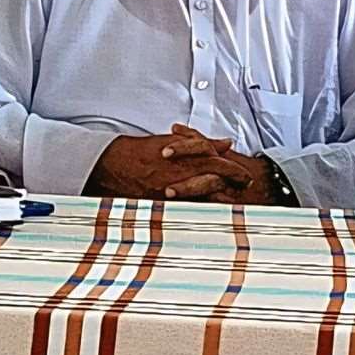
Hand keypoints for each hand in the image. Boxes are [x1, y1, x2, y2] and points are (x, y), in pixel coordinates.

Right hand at [91, 130, 277, 201]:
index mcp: (183, 157)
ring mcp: (171, 192)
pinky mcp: (162, 205)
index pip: (218, 163)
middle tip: (244, 189)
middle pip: (216, 180)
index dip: (235, 170)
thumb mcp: (170, 141)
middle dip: (233, 185)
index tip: (245, 176)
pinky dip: (200, 210)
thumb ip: (200, 142)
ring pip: (204, 197)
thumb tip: (225, 143)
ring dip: (219, 199)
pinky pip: (187, 209)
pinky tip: (208, 213)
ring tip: (230, 203)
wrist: (109, 166)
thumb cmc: (138, 152)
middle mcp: (180, 174)